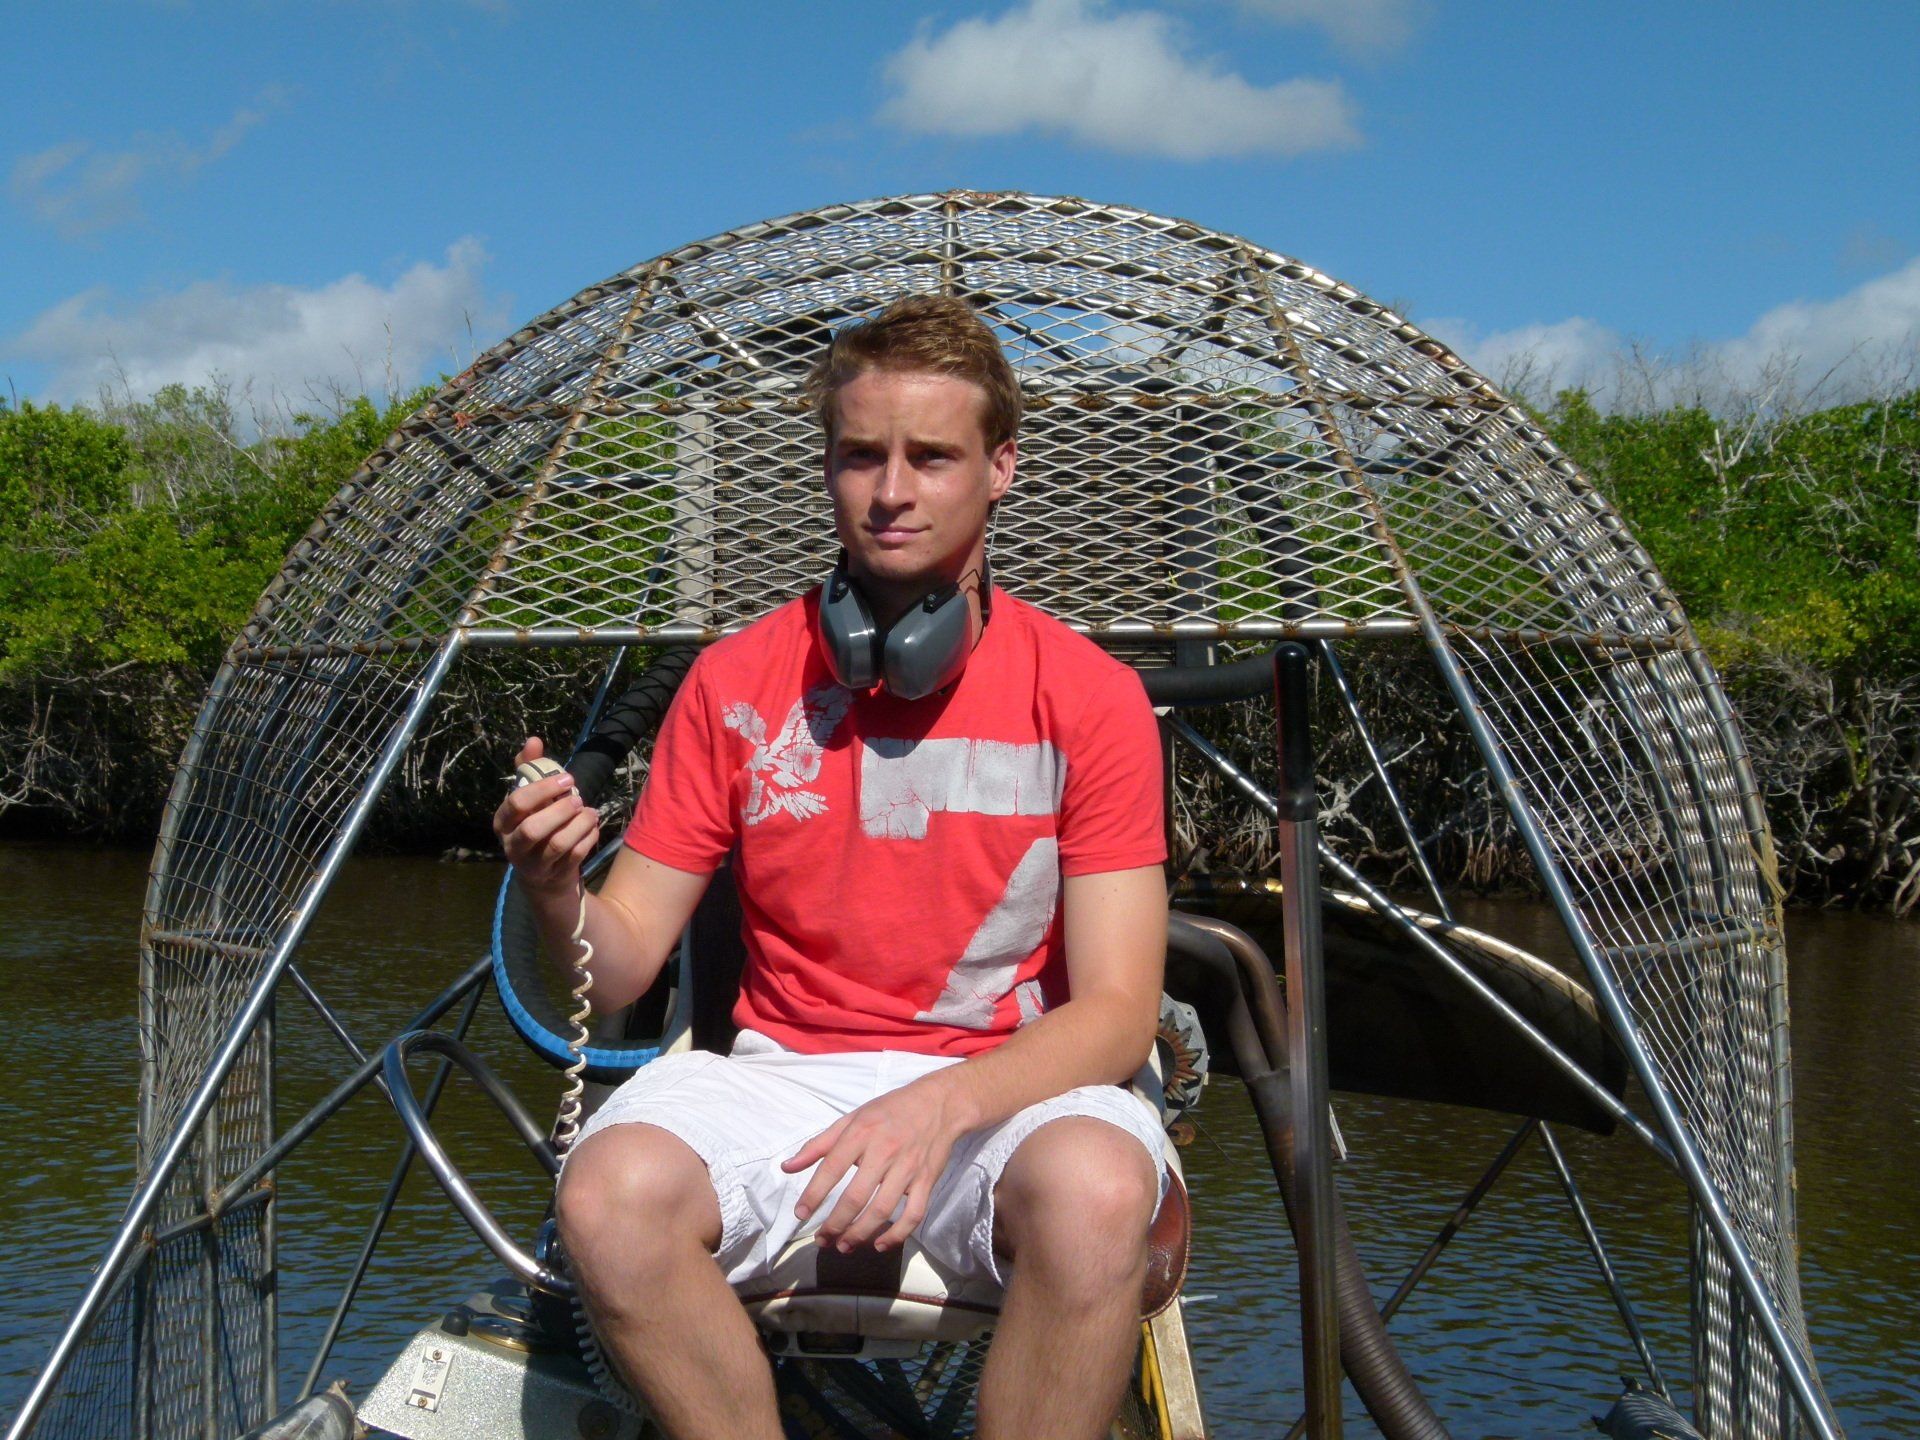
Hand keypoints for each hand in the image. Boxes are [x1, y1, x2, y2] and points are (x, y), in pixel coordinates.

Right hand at [492, 737, 598, 893]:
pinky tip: (593, 826)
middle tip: (578, 798)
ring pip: (557, 844)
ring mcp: (534, 864)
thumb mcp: (529, 799)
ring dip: (579, 824)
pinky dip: (589, 838)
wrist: (543, 873)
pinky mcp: (555, 874)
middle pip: (533, 828)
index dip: (543, 788)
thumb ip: (529, 769)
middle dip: (560, 810)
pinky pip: (575, 855)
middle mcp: (513, 845)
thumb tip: (533, 740)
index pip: (516, 802)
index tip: (567, 779)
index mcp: (502, 822)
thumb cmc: (535, 824)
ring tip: (590, 812)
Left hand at [783, 1075, 968, 1253]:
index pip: (832, 1168)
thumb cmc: (889, 1111)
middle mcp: (884, 1151)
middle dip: (835, 1224)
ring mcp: (908, 1168)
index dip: (814, 1194)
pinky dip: (897, 1235)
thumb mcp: (852, 1118)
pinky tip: (880, 1245)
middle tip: (822, 1240)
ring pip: (882, 1210)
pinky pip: (913, 1214)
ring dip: (860, 1234)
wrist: (939, 1104)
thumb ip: (819, 1144)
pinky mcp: (927, 1180)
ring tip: (844, 1246)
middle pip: (856, 1196)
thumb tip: (787, 1167)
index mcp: (862, 1133)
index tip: (801, 1215)